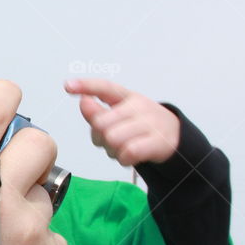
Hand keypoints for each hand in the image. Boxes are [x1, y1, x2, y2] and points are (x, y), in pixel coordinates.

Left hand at [65, 78, 179, 165]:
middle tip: (109, 141)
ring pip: (112, 139)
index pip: (104, 87)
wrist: (175, 137)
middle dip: (99, 137)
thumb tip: (83, 102)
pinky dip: (124, 159)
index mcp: (126, 96)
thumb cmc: (141, 125)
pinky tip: (129, 156)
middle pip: (100, 124)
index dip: (85, 86)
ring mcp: (149, 123)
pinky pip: (128, 152)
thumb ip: (98, 111)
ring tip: (121, 149)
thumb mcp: (120, 114)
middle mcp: (138, 106)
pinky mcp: (157, 141)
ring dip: (111, 150)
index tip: (68, 86)